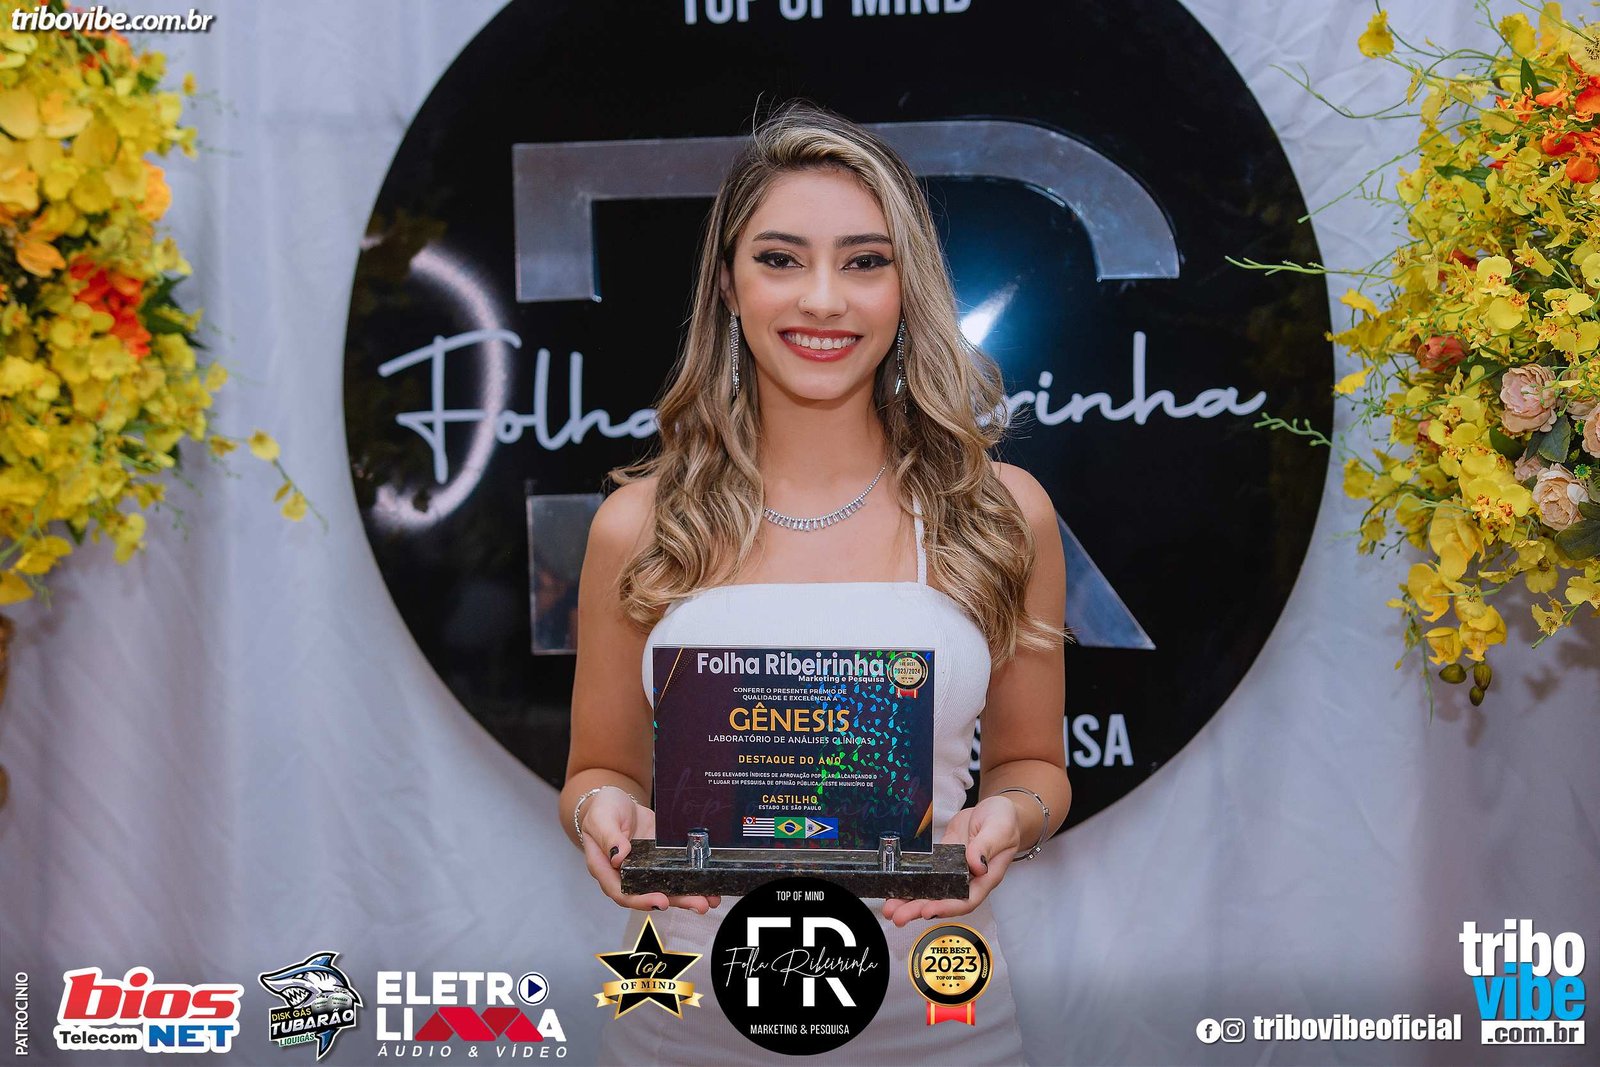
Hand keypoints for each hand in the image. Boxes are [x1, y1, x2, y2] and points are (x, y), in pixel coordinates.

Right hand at [580, 787, 720, 914]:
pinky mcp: (660, 860)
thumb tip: (618, 856)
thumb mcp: (601, 818)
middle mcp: (627, 875)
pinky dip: (692, 880)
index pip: (622, 892)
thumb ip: (608, 836)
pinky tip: (709, 884)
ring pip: (667, 888)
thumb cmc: (603, 809)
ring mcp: (646, 869)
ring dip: (689, 896)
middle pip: (650, 895)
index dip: (641, 900)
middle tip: (699, 904)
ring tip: (710, 900)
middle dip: (676, 901)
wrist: (619, 802)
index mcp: (606, 869)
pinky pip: (676, 873)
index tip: (661, 901)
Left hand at [881, 795, 1019, 926]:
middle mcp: (968, 879)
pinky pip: (927, 874)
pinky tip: (896, 887)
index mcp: (986, 876)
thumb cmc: (1005, 821)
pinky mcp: (944, 859)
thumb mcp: (1000, 828)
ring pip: (931, 891)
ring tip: (891, 909)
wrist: (996, 810)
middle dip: (919, 909)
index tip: (928, 910)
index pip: (966, 899)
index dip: (947, 907)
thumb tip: (976, 864)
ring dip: (910, 901)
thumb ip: (987, 846)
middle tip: (899, 916)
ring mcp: (954, 870)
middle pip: (943, 901)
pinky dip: (911, 881)